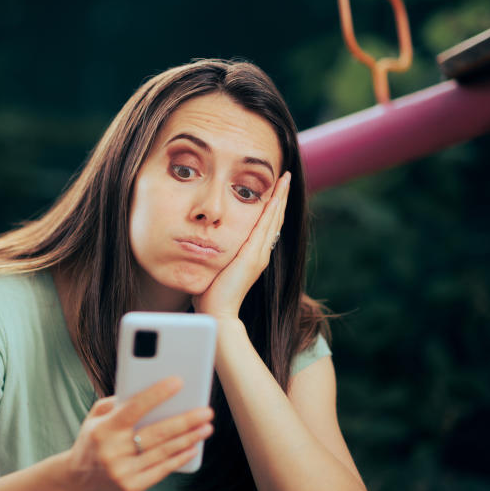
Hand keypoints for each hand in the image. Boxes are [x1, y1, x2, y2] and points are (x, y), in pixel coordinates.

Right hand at [63, 377, 213, 490]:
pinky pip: (162, 470)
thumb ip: (119, 402)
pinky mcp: (131, 487)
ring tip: (205, 427)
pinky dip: (179, 458)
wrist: (78, 479)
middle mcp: (113, 451)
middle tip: (206, 411)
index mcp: (104, 429)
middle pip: (157, 433)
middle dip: (186, 421)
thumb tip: (151, 392)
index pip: (135, 408)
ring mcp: (123, 472)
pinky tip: (192, 448)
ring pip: (163, 452)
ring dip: (189, 439)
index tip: (178, 382)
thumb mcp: (96, 417)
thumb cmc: (92, 440)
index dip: (157, 394)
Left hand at [193, 171, 291, 319]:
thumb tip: (203, 247)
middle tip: (286, 176)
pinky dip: (272, 209)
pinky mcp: (253, 256)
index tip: (275, 189)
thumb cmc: (210, 295)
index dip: (271, 206)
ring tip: (285, 179)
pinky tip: (276, 195)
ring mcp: (259, 255)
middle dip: (280, 196)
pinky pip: (265, 227)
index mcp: (252, 255)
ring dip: (280, 197)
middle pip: (274, 218)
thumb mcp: (215, 268)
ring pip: (273, 219)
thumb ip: (216, 257)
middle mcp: (260, 253)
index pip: (265, 225)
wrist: (217, 314)